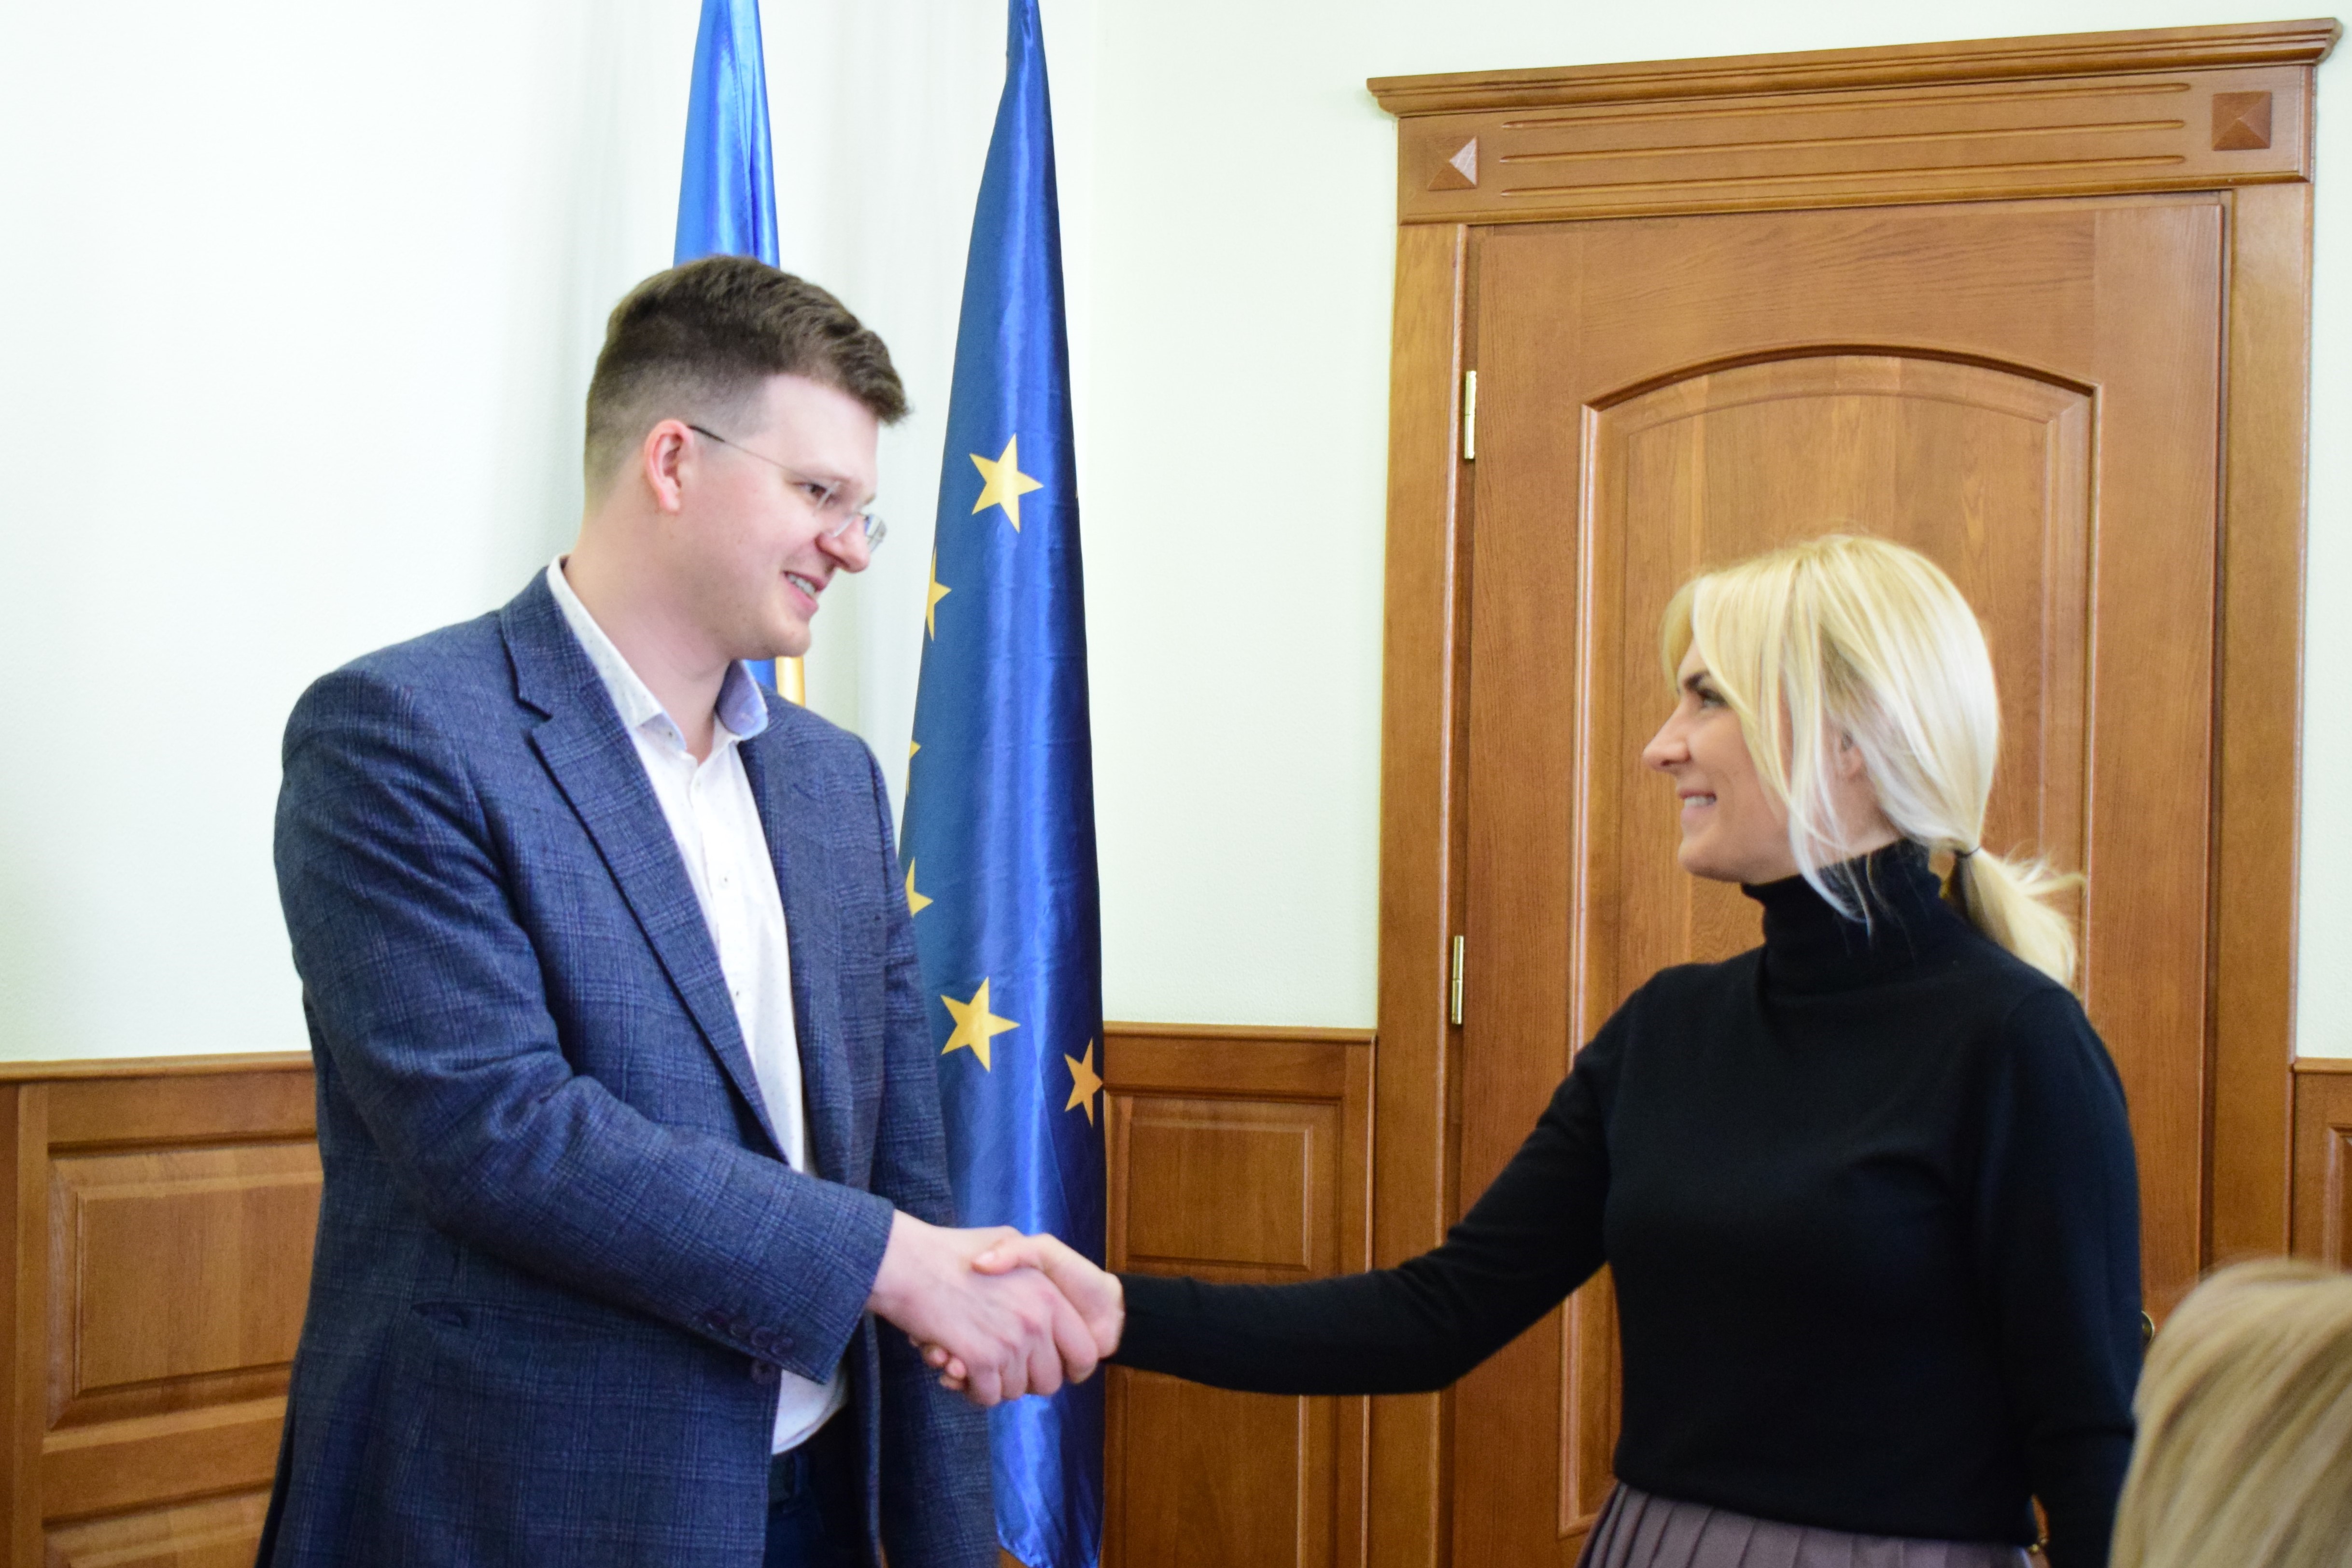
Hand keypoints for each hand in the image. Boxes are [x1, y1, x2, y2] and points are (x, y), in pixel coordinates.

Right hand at [917, 1231, 1123, 1393]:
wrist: (907, 1263)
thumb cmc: (952, 1252)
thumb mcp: (1008, 1241)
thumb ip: (1034, 1267)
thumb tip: (1050, 1302)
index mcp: (1050, 1295)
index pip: (1086, 1354)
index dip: (1070, 1367)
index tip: (1050, 1366)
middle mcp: (1037, 1320)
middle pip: (1050, 1381)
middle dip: (1027, 1380)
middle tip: (1003, 1365)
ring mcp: (1010, 1342)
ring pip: (1016, 1391)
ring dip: (995, 1383)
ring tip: (974, 1359)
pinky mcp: (981, 1361)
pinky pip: (988, 1396)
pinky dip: (973, 1390)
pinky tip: (958, 1367)